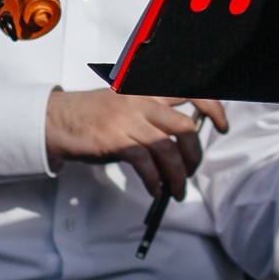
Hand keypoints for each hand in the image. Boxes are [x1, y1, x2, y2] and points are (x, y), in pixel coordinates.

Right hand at [45, 88, 227, 199]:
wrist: (57, 120)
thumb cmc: (92, 116)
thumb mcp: (124, 103)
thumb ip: (152, 114)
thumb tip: (184, 141)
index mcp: (145, 89)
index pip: (189, 90)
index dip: (213, 107)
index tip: (222, 126)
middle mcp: (139, 100)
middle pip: (185, 127)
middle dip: (195, 156)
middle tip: (191, 171)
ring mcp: (127, 119)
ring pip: (168, 149)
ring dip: (178, 176)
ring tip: (176, 190)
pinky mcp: (115, 139)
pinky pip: (146, 164)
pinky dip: (155, 181)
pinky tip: (155, 189)